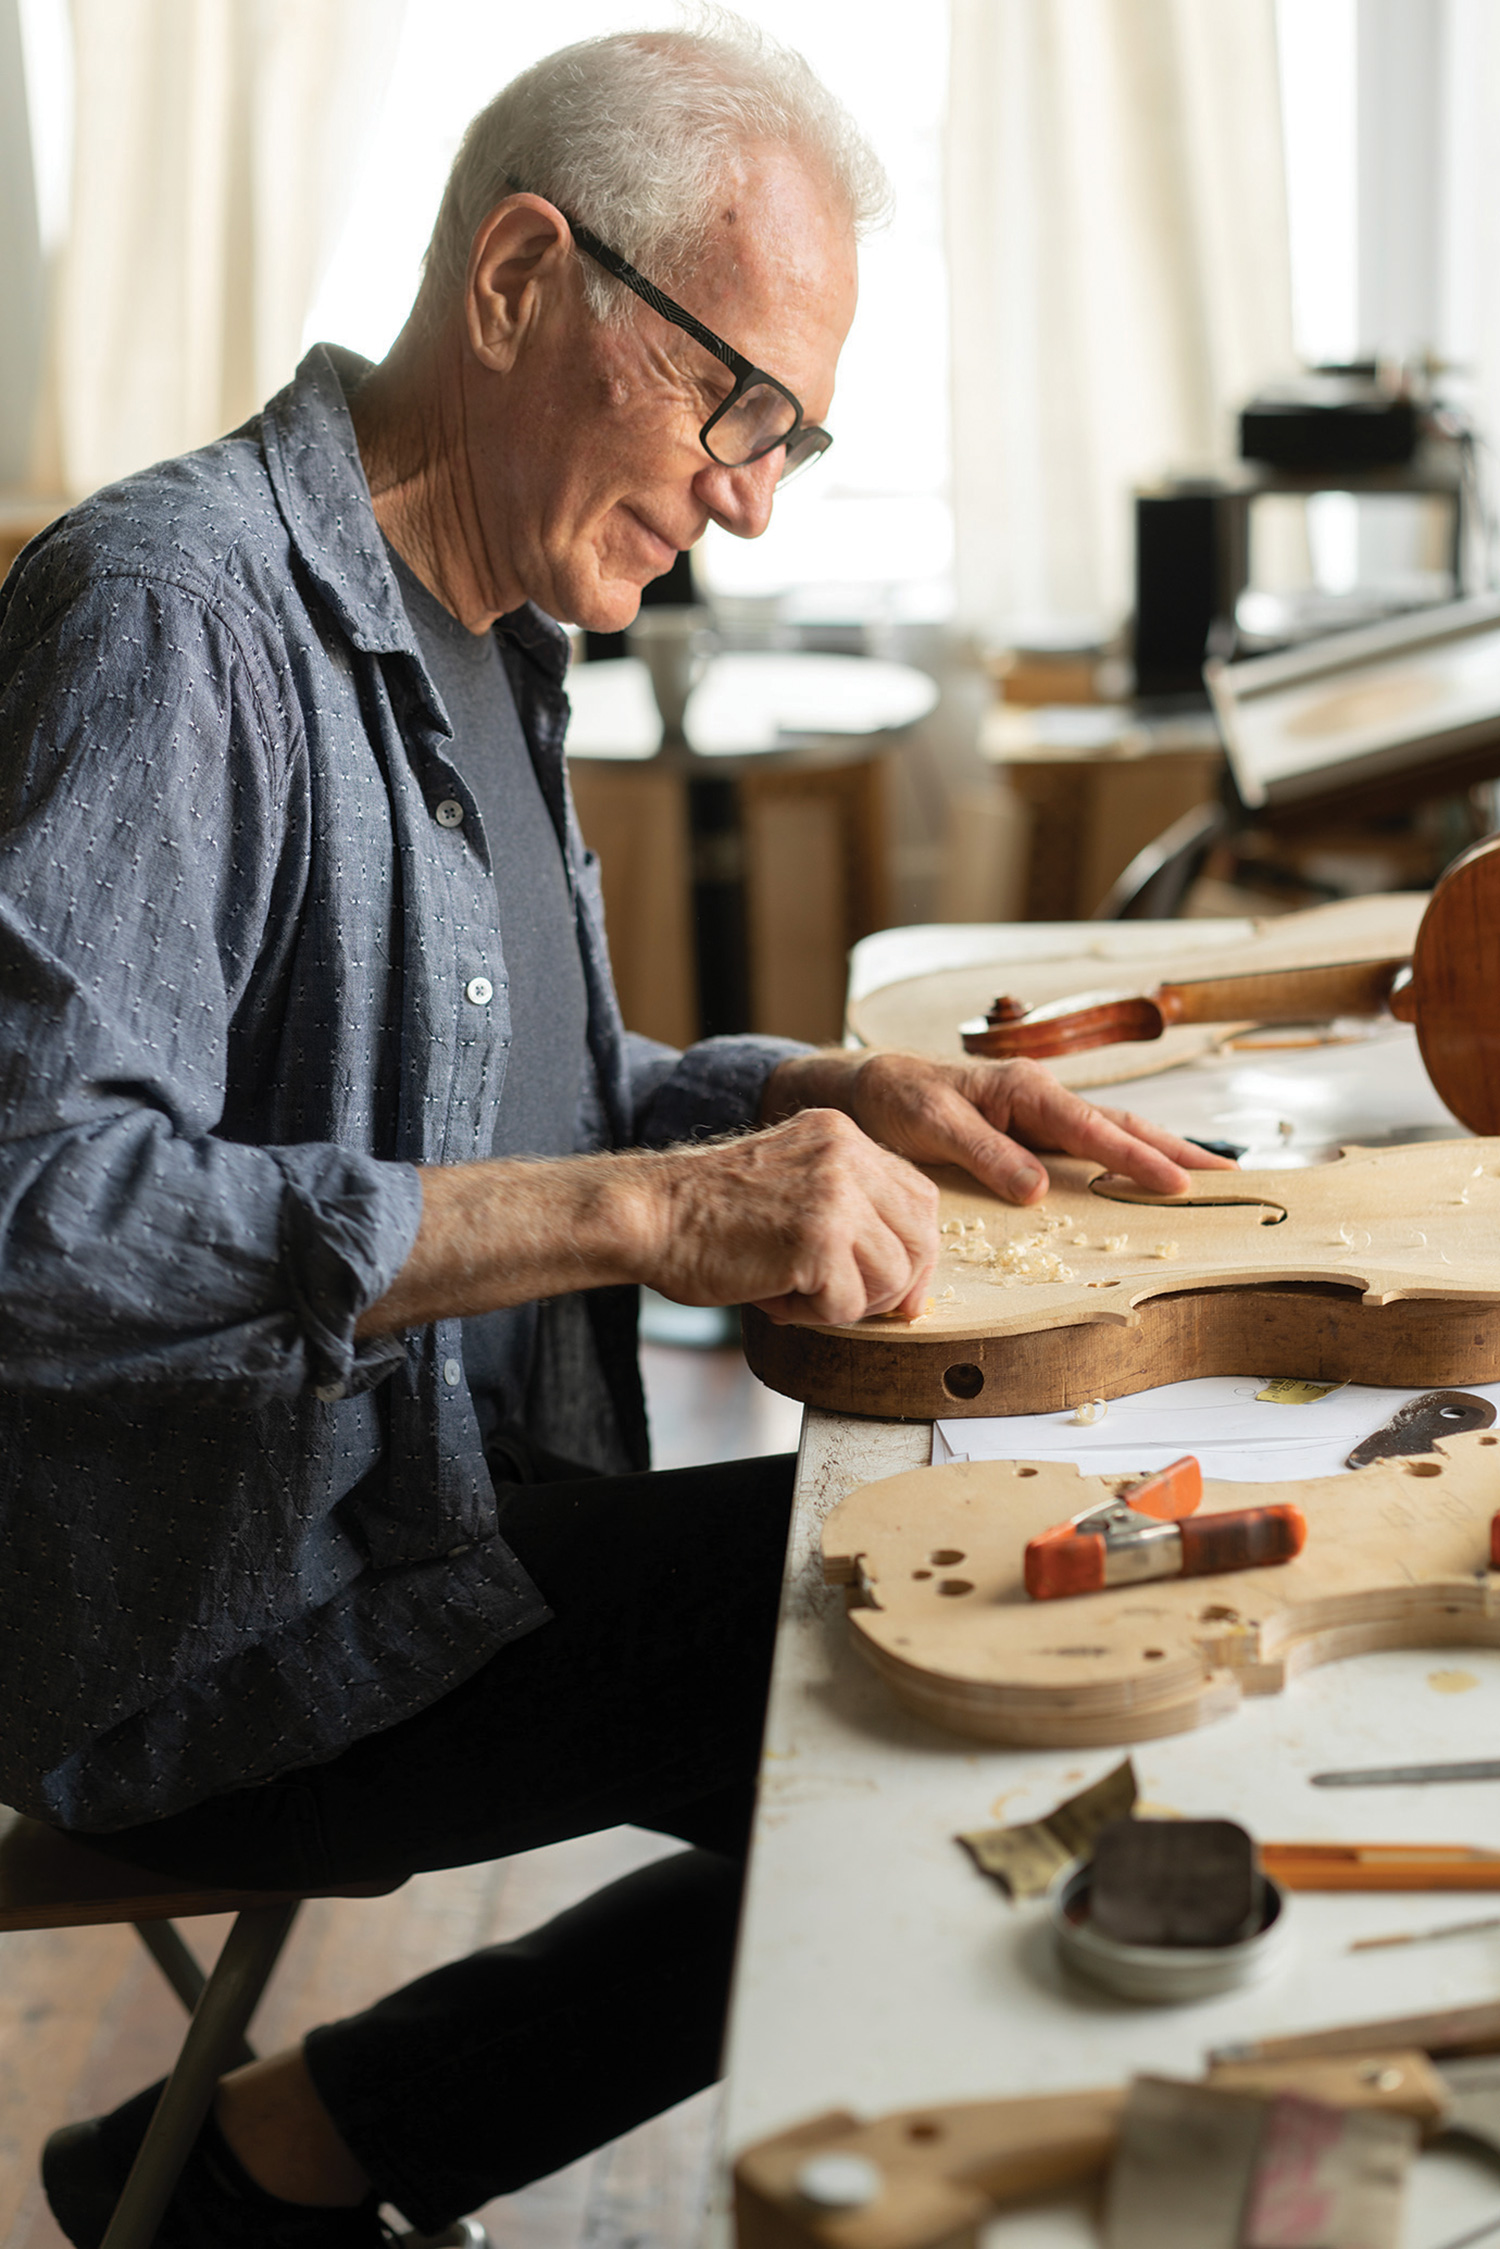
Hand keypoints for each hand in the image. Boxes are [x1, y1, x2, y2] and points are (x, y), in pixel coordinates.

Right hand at [643, 1108, 938, 1325]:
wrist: (648, 1215)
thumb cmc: (706, 1214)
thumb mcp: (791, 1181)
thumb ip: (847, 1204)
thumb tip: (906, 1272)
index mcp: (841, 1134)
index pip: (919, 1196)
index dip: (915, 1251)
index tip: (898, 1288)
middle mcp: (846, 1154)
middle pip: (920, 1238)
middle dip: (895, 1286)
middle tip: (848, 1304)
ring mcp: (836, 1194)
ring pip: (892, 1277)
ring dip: (848, 1303)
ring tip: (797, 1295)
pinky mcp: (818, 1239)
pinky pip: (850, 1304)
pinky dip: (816, 1317)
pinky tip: (776, 1298)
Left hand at [763, 1049, 1238, 1204]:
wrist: (868, 1089)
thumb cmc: (897, 1101)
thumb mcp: (930, 1126)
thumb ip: (983, 1153)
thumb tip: (1037, 1188)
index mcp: (1023, 1091)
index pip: (1093, 1129)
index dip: (1138, 1159)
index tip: (1178, 1184)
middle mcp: (1041, 1098)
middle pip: (1121, 1126)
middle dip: (1176, 1151)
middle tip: (1231, 1179)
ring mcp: (1040, 1115)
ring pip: (1112, 1134)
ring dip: (1161, 1154)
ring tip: (1211, 1177)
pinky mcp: (1033, 1132)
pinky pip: (1089, 1146)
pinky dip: (1126, 1158)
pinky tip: (1148, 1178)